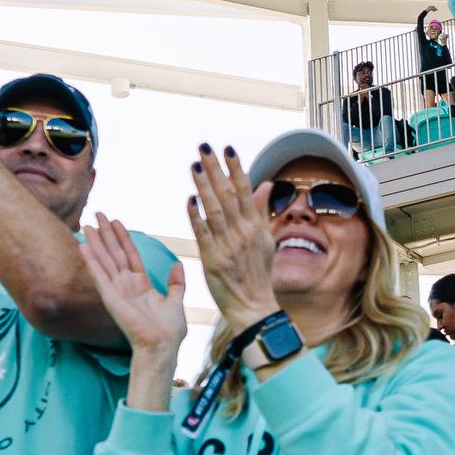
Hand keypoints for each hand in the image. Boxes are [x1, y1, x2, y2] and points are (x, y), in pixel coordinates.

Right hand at [79, 216, 187, 364]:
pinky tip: (84, 246)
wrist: (162, 346)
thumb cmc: (169, 330)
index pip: (130, 255)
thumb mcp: (176, 300)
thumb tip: (177, 264)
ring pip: (104, 260)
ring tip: (86, 224)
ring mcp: (117, 291)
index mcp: (141, 285)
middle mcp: (126, 286)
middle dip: (106, 233)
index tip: (116, 221)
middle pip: (114, 253)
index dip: (123, 238)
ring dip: (95, 242)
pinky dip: (91, 261)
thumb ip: (176, 282)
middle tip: (97, 214)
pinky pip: (99, 275)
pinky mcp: (110, 298)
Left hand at [186, 146, 280, 329]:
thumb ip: (261, 210)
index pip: (245, 191)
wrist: (253, 307)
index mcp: (255, 227)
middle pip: (227, 195)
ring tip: (194, 166)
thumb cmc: (259, 274)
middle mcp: (242, 233)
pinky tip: (189, 200)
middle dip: (216, 169)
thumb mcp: (266, 240)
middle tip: (204, 148)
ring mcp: (227, 246)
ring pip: (214, 210)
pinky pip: (202, 234)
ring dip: (203, 187)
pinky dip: (195, 216)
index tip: (227, 148)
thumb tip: (266, 183)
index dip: (235, 168)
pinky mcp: (212, 260)